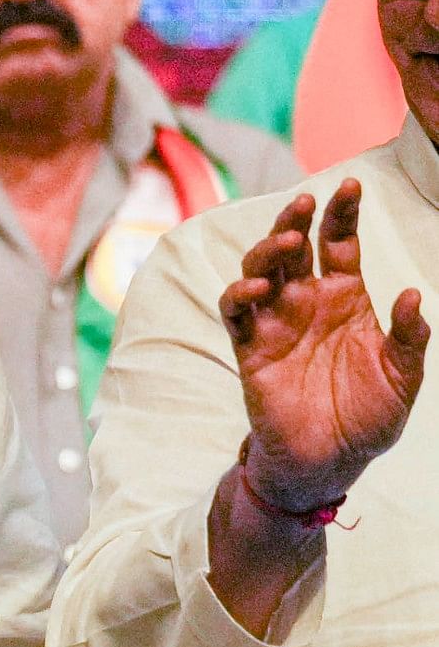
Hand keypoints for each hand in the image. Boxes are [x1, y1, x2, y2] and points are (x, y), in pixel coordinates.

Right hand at [224, 181, 429, 515]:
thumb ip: (409, 337)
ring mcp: (276, 322)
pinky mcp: (250, 347)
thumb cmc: (369, 419)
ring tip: (286, 241)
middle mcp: (307, 302)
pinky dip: (240, 294)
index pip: (339, 244)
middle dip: (295, 219)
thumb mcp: (404, 377)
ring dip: (267, 250)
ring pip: (261, 269)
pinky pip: (236, 311)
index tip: (349, 186)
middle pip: (294, 247)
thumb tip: (410, 293)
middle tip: (304, 204)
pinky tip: (258, 287)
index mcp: (346, 300)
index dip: (342, 214)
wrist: (329, 460)